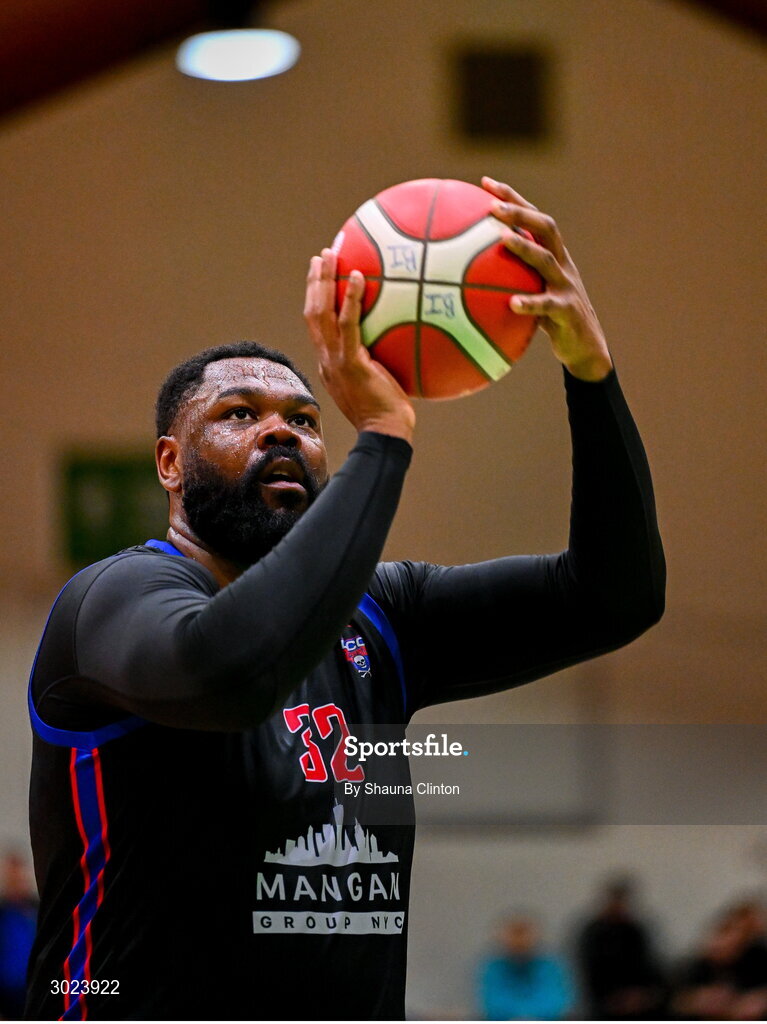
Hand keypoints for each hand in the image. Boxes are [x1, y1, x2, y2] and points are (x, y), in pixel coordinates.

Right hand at [304, 248, 414, 442]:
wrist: (385, 435)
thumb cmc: (391, 416)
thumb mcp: (381, 385)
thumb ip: (382, 364)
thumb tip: (405, 343)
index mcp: (330, 365)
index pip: (318, 328)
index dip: (316, 301)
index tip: (322, 278)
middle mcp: (326, 360)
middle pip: (312, 314)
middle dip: (314, 283)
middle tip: (321, 257)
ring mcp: (334, 362)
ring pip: (320, 313)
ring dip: (323, 281)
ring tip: (329, 255)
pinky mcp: (350, 363)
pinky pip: (348, 324)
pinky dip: (351, 298)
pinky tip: (359, 276)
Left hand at [483, 176, 613, 381]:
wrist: (585, 347)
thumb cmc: (550, 320)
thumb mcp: (530, 294)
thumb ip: (506, 281)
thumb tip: (458, 279)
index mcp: (552, 255)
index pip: (532, 217)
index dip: (512, 198)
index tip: (484, 183)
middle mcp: (561, 263)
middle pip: (544, 226)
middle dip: (519, 212)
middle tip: (492, 206)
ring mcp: (566, 285)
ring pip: (546, 259)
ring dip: (524, 247)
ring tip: (501, 238)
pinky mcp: (568, 310)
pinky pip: (547, 305)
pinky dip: (529, 303)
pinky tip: (510, 304)